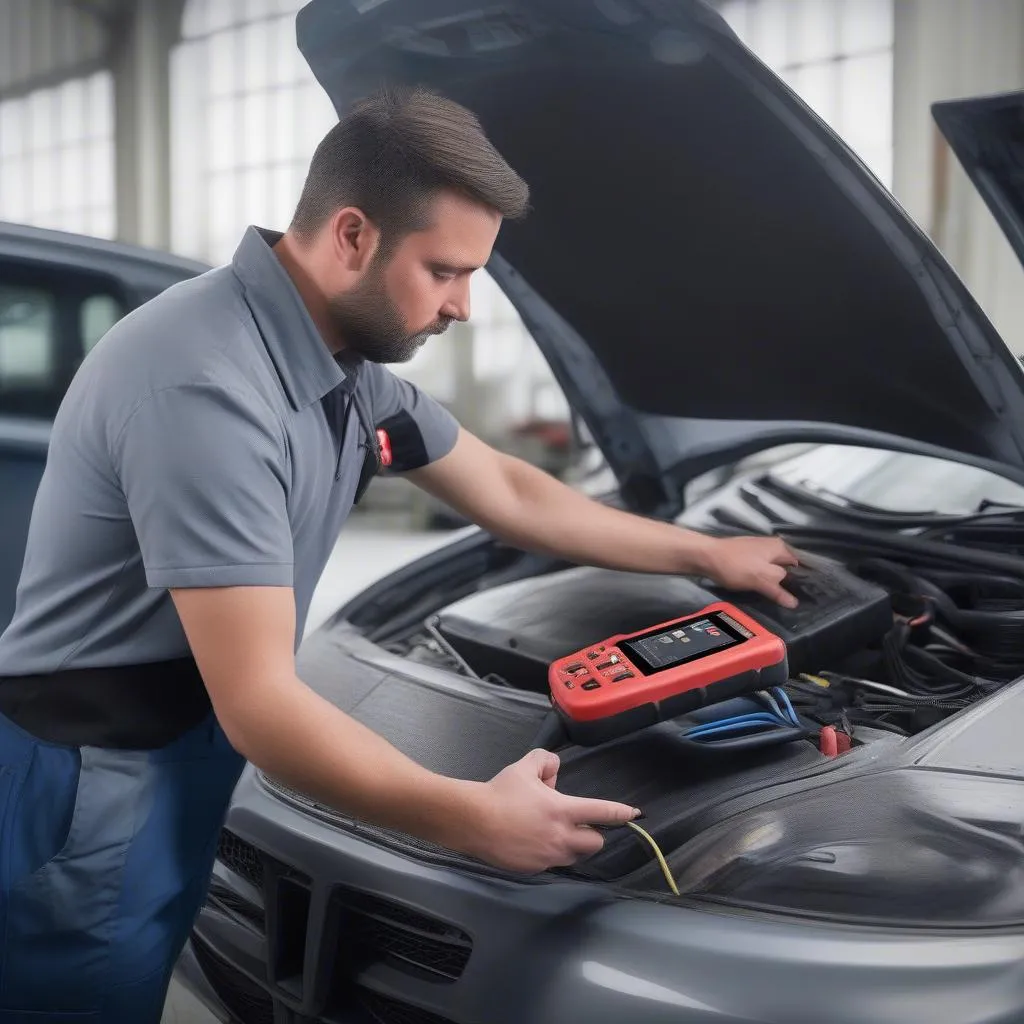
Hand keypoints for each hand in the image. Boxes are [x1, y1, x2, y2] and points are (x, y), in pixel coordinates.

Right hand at [465, 749, 640, 872]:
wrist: (473, 821)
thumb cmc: (500, 792)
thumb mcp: (524, 767)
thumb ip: (546, 761)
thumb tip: (555, 771)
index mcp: (562, 810)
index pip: (602, 813)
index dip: (621, 813)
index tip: (635, 815)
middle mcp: (561, 837)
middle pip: (595, 843)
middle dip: (592, 833)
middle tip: (576, 822)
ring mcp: (548, 857)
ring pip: (575, 855)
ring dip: (573, 844)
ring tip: (553, 831)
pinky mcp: (535, 869)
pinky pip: (553, 863)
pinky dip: (551, 853)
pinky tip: (533, 841)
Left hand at [699, 535, 799, 607]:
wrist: (705, 556)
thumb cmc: (736, 566)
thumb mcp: (761, 579)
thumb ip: (778, 590)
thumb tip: (795, 603)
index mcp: (779, 548)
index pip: (799, 565)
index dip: (802, 580)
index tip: (806, 596)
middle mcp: (771, 546)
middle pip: (785, 567)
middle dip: (788, 582)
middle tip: (792, 601)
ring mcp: (757, 550)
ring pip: (772, 569)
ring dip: (774, 582)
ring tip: (779, 599)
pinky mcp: (745, 557)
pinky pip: (759, 570)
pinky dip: (762, 579)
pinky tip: (761, 589)